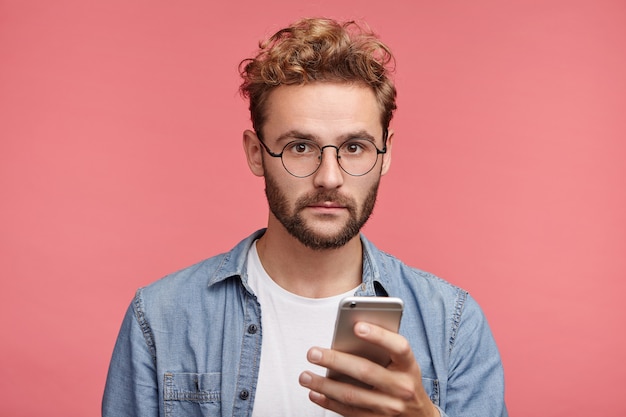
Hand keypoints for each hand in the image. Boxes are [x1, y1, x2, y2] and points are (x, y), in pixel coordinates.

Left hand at [299, 322, 438, 416]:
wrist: (419, 415)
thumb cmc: (403, 378)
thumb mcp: (403, 363)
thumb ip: (383, 347)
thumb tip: (349, 333)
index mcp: (409, 366)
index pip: (398, 347)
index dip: (379, 335)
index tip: (356, 326)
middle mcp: (402, 387)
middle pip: (366, 371)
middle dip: (336, 360)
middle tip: (313, 353)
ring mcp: (389, 407)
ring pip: (352, 395)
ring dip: (324, 385)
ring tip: (304, 376)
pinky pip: (349, 412)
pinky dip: (329, 403)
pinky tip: (315, 393)